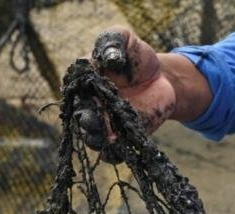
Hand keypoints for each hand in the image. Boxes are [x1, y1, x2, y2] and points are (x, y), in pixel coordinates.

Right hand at [74, 26, 177, 153]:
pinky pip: (111, 153)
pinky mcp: (120, 138)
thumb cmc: (136, 56)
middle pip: (81, 117)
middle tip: (97, 120)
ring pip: (93, 138)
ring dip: (99, 140)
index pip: (73, 89)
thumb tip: (110, 59)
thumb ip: (113, 41)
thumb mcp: (124, 38)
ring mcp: (103, 124)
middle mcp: (88, 105)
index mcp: (82, 81)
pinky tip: (120, 149)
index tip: (90, 92)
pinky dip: (113, 154)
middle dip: (87, 120)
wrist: (161, 78)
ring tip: (110, 137)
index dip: (79, 93)